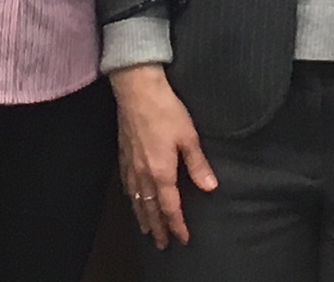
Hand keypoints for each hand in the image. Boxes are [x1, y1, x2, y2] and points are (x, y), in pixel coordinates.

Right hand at [109, 65, 215, 248]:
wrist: (136, 90)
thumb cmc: (165, 110)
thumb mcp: (188, 136)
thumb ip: (198, 164)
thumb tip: (210, 187)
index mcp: (161, 172)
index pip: (169, 207)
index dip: (177, 225)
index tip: (182, 238)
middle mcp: (143, 174)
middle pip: (149, 209)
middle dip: (157, 228)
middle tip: (161, 244)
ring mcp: (130, 164)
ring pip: (136, 200)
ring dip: (142, 217)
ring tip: (146, 229)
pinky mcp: (123, 154)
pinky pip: (126, 185)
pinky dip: (131, 198)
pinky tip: (132, 198)